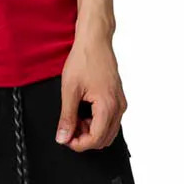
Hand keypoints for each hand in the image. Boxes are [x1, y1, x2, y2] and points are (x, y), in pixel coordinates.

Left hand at [55, 31, 127, 152]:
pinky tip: (84, 111)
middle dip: (84, 138)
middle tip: (68, 127)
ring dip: (91, 131)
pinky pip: (111, 120)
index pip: (95, 139)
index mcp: (107, 106)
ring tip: (75, 117)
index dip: (78, 144)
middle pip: (103, 139)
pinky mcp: (119, 98)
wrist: (95, 40)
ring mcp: (120, 102)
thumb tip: (63, 137)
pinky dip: (97, 122)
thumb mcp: (69, 89)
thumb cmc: (84, 59)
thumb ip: (67, 117)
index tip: (65, 138)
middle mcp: (118, 107)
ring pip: (108, 131)